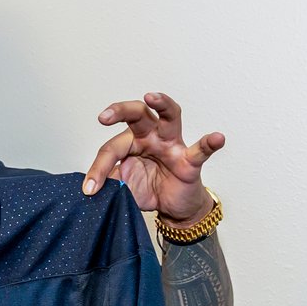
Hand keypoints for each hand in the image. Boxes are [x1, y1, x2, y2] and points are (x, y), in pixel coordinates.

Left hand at [82, 93, 224, 223]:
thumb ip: (110, 182)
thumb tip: (92, 186)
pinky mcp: (190, 161)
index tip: (89, 189)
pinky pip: (201, 149)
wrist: (172, 208)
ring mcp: (173, 145)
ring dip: (162, 104)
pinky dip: (209, 143)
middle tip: (104, 117)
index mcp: (132, 142)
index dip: (98, 168)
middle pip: (138, 114)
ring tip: (153, 97)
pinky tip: (217, 138)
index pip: (112, 148)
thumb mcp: (124, 188)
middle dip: (121, 111)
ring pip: (170, 117)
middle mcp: (152, 137)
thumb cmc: (149, 190)